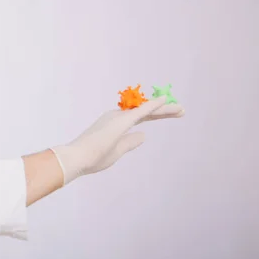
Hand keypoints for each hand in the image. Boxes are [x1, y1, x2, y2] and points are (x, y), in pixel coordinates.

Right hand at [51, 97, 183, 184]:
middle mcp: (117, 117)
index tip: (170, 113)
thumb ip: (130, 142)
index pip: (140, 118)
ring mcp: (119, 118)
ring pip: (146, 110)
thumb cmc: (92, 158)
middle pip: (146, 112)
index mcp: (115, 124)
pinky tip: (165, 100)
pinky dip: (153, 105)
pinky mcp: (121, 121)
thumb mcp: (117, 151)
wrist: (77, 158)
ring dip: (164, 108)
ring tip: (180, 108)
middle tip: (181, 110)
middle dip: (164, 110)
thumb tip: (144, 136)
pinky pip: (141, 111)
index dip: (155, 114)